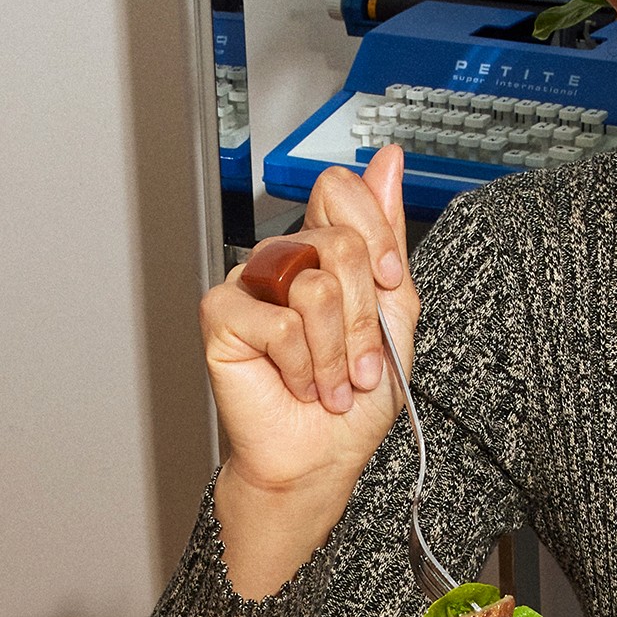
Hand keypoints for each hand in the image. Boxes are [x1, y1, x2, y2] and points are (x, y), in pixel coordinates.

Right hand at [206, 148, 414, 599]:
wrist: (320, 457)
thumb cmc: (353, 396)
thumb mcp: (394, 314)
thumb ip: (388, 235)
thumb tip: (388, 159)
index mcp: (322, 247)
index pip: (342, 190)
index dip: (376, 239)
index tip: (387, 287)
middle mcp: (283, 256)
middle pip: (339, 242)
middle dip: (363, 317)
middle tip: (359, 363)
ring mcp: (249, 281)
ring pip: (314, 284)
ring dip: (337, 351)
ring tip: (331, 382)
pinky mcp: (222, 314)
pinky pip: (281, 323)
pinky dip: (302, 366)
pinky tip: (296, 384)